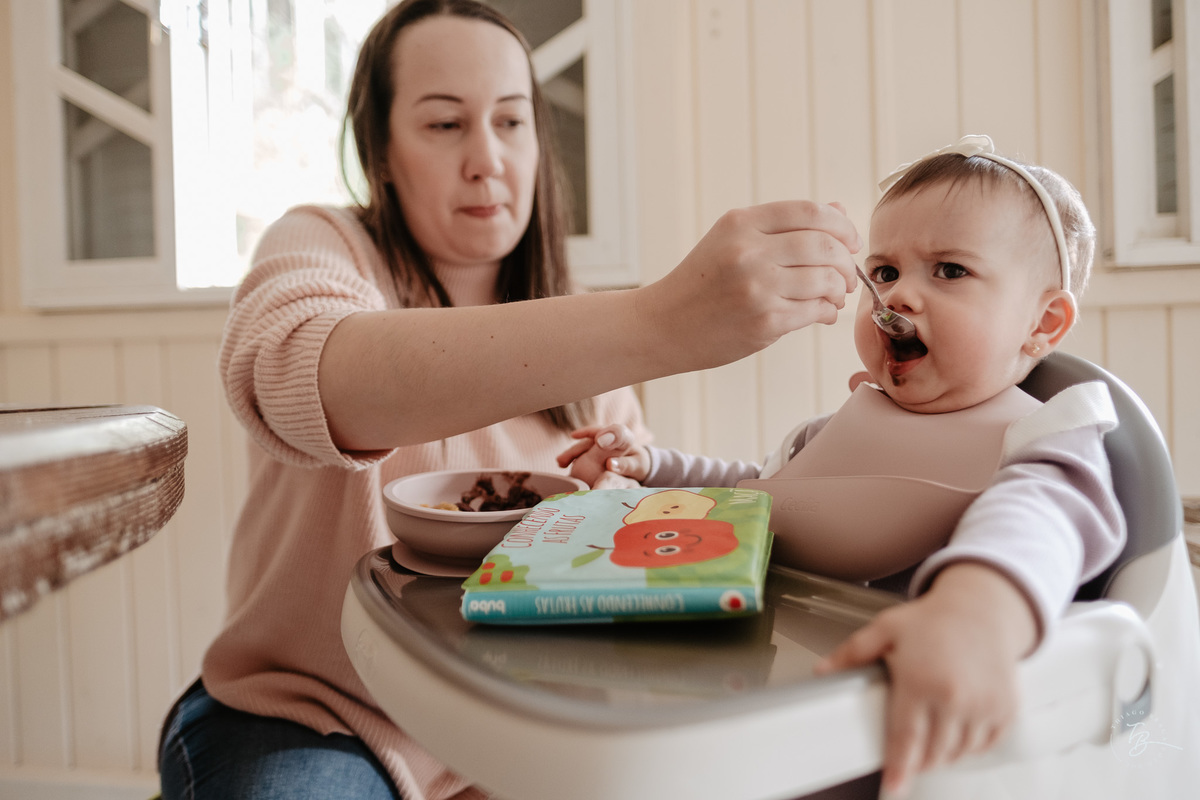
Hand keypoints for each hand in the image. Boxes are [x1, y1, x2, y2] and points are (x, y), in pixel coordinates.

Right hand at [556, 424, 649, 486]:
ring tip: (560, 463)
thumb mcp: (637, 466)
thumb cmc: (638, 466)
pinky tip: (563, 465)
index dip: (601, 435)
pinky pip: (580, 451)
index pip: (613, 432)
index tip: (592, 441)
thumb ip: (625, 465)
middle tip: (563, 460)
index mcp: (624, 438)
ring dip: (571, 453)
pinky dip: (572, 457)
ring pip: (583, 445)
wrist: (636, 467)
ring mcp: (600, 442)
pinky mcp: (594, 449)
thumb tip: (611, 464)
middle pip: (591, 438)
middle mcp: (610, 436)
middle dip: (577, 448)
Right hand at [637, 200, 861, 373]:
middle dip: (846, 261)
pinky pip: (815, 310)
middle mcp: (748, 251)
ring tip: (834, 295)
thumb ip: (783, 226)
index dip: (841, 224)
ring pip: (825, 279)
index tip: (849, 241)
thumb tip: (838, 209)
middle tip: (847, 275)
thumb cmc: (701, 283)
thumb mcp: (733, 240)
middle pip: (825, 245)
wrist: (663, 325)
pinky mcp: (764, 321)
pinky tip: (822, 313)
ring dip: (840, 289)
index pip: (810, 212)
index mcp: (741, 223)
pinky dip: (827, 311)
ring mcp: (756, 287)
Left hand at [813, 564, 1036, 796]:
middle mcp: (955, 698)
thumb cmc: (931, 620)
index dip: (898, 769)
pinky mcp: (1005, 710)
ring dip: (942, 753)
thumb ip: (852, 653)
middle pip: (932, 753)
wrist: (982, 609)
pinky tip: (956, 727)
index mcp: (921, 681)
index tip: (893, 787)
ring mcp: (984, 706)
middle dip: (917, 760)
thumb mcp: (885, 629)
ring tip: (931, 732)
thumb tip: (822, 672)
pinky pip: (984, 745)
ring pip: (958, 753)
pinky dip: (969, 745)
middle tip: (907, 752)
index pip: (906, 740)